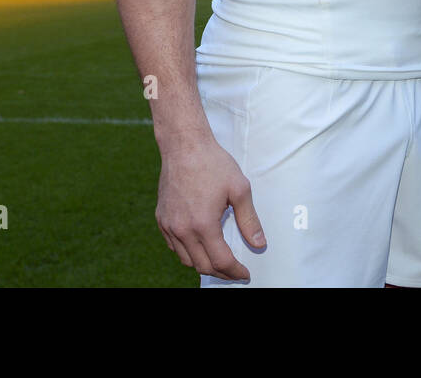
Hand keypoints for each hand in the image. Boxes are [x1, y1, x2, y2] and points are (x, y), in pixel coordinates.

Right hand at [156, 134, 264, 280]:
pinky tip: (199, 245)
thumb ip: (249, 220)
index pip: (220, 261)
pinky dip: (187, 252)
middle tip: (235, 272)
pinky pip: (173, 246)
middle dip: (221, 273)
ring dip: (203, 264)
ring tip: (219, 260)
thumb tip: (259, 243)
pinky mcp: (162, 219)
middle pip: (202, 266)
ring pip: (186, 259)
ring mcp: (169, 225)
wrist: (184, 146)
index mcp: (203, 224)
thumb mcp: (239, 189)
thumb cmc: (213, 164)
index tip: (245, 274)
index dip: (235, 272)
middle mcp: (182, 230)